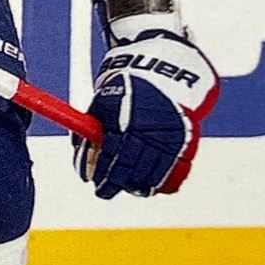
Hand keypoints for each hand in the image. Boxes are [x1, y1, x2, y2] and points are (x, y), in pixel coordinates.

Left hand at [74, 32, 218, 198]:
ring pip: (153, 177)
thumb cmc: (127, 89)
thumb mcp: (104, 103)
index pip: (111, 160)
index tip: (93, 184)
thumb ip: (91, 129)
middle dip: (116, 185)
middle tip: (105, 191)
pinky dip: (165, 182)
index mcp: (125, 124)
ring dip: (138, 186)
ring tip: (129, 187)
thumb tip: (78, 153)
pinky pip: (177, 173)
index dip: (101, 177)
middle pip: (131, 173)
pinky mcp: (186, 143)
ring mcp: (169, 140)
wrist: (164, 73)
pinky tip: (153, 184)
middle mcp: (148, 134)